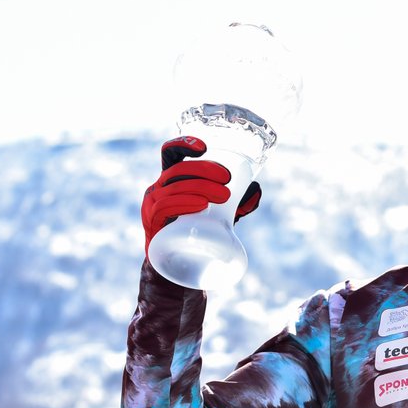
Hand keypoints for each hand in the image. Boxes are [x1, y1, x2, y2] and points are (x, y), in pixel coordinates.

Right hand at [140, 136, 261, 251]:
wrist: (179, 263)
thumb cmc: (196, 232)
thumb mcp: (219, 215)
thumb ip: (237, 203)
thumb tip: (256, 190)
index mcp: (172, 179)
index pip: (171, 153)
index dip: (183, 144)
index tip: (204, 148)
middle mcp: (159, 187)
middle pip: (178, 169)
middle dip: (204, 170)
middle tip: (227, 179)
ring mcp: (152, 203)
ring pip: (174, 187)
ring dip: (201, 187)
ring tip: (224, 196)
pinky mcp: (151, 221)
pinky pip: (165, 207)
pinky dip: (185, 203)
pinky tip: (201, 204)